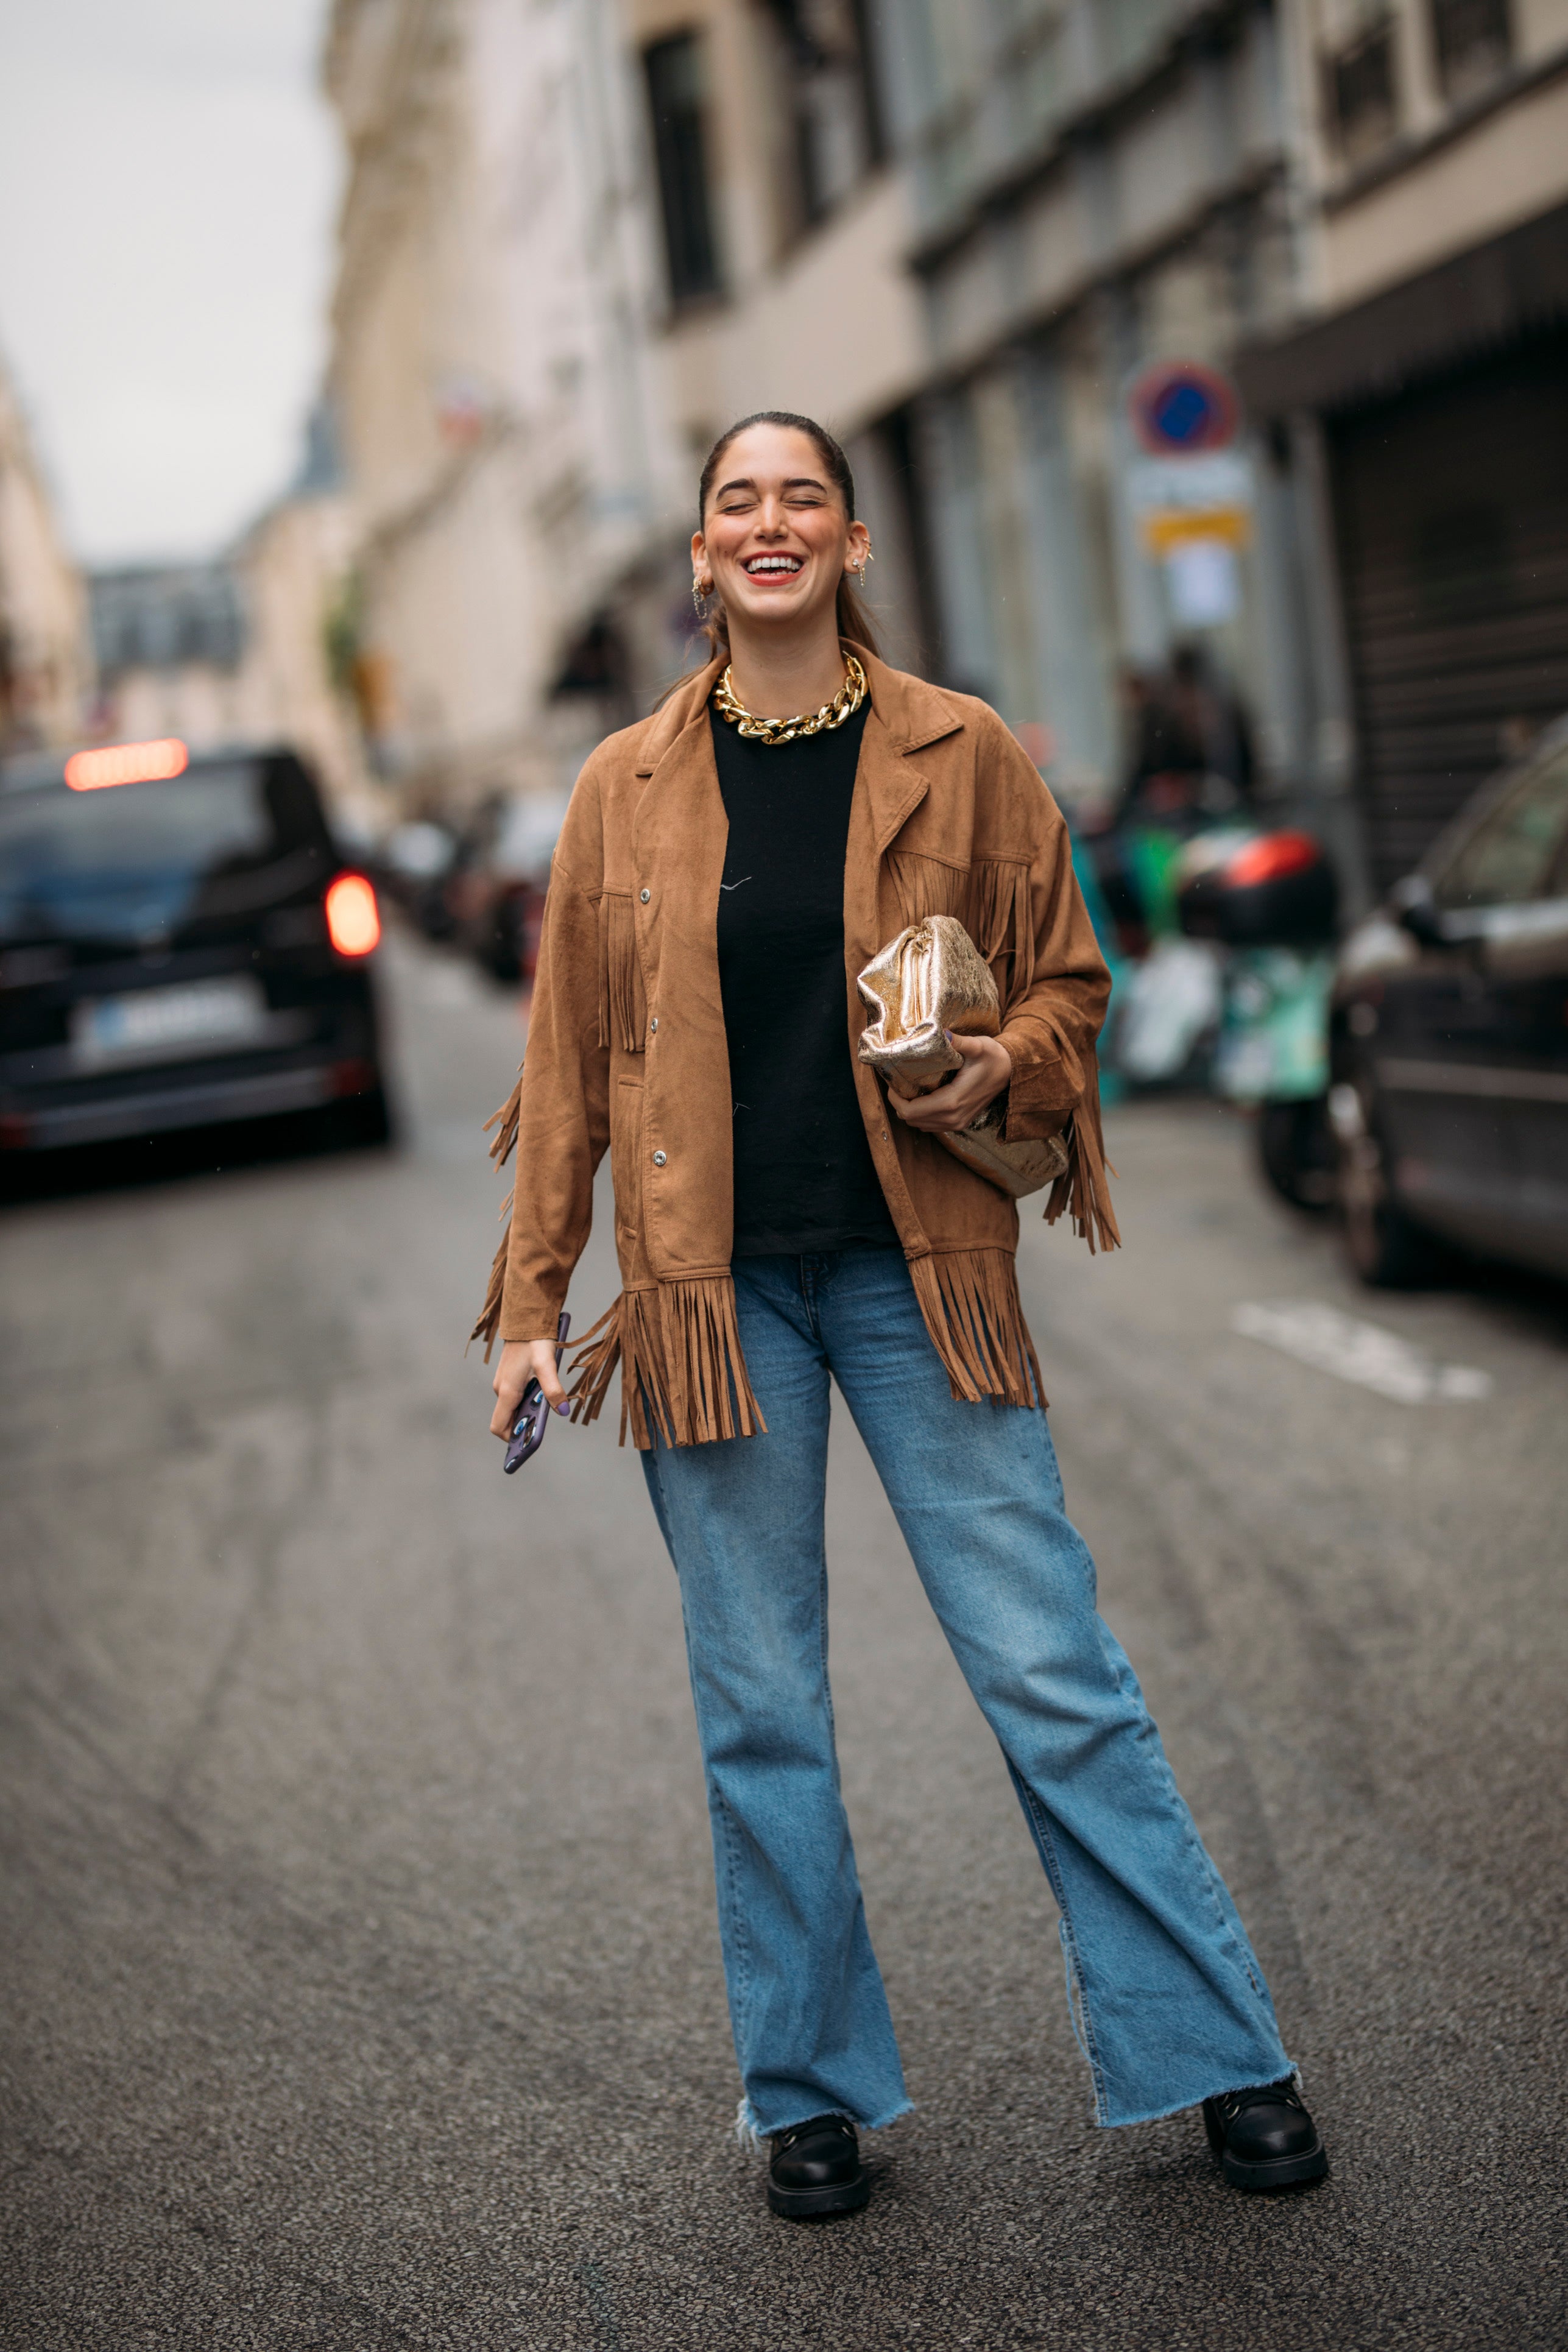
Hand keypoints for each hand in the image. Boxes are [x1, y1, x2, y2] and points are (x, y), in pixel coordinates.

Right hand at [489, 1335, 569, 1439]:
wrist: (525, 1317)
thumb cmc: (534, 1340)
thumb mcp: (547, 1365)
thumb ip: (554, 1389)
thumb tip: (563, 1411)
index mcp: (507, 1391)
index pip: (499, 1427)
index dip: (511, 1439)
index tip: (525, 1444)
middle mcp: (501, 1389)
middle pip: (508, 1419)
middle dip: (524, 1426)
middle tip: (542, 1426)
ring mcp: (504, 1382)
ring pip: (513, 1407)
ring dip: (527, 1412)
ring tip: (545, 1407)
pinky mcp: (509, 1375)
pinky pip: (516, 1395)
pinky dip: (527, 1400)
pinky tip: (541, 1392)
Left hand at [889, 1033, 1011, 1134]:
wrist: (1011, 1072)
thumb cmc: (994, 1058)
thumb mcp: (978, 1046)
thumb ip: (959, 1042)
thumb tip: (941, 1033)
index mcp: (952, 1102)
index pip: (910, 1111)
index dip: (895, 1099)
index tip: (894, 1082)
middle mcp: (953, 1118)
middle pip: (911, 1119)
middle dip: (899, 1103)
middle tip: (899, 1083)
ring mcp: (956, 1123)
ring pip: (919, 1124)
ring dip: (910, 1110)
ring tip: (909, 1089)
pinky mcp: (959, 1123)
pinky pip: (931, 1125)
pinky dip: (921, 1114)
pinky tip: (923, 1096)